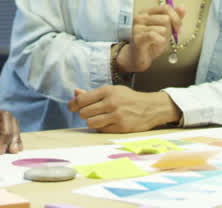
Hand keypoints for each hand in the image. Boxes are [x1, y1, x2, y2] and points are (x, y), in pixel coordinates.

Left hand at [67, 85, 181, 132]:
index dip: (73, 104)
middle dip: (83, 114)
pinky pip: (101, 130)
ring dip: (91, 122)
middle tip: (89, 112)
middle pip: (84, 112)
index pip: (82, 99)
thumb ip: (92, 93)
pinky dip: (101, 127)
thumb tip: (75, 93)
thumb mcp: (112, 91)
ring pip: (91, 123)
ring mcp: (116, 116)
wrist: (150, 108)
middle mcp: (111, 102)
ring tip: (97, 118)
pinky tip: (107, 123)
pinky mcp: (120, 127)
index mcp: (107, 91)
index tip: (71, 107)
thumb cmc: (128, 98)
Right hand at [120, 5, 185, 72]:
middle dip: (170, 31)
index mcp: (147, 12)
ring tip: (158, 42)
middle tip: (164, 38)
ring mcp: (137, 27)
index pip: (166, 8)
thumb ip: (174, 18)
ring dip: (164, 38)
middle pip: (166, 19)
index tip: (178, 29)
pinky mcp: (137, 37)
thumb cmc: (152, 43)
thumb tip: (182, 7)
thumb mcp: (166, 29)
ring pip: (162, 28)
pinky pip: (154, 35)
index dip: (176, 18)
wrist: (139, 58)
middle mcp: (140, 17)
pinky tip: (157, 44)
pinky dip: (160, 41)